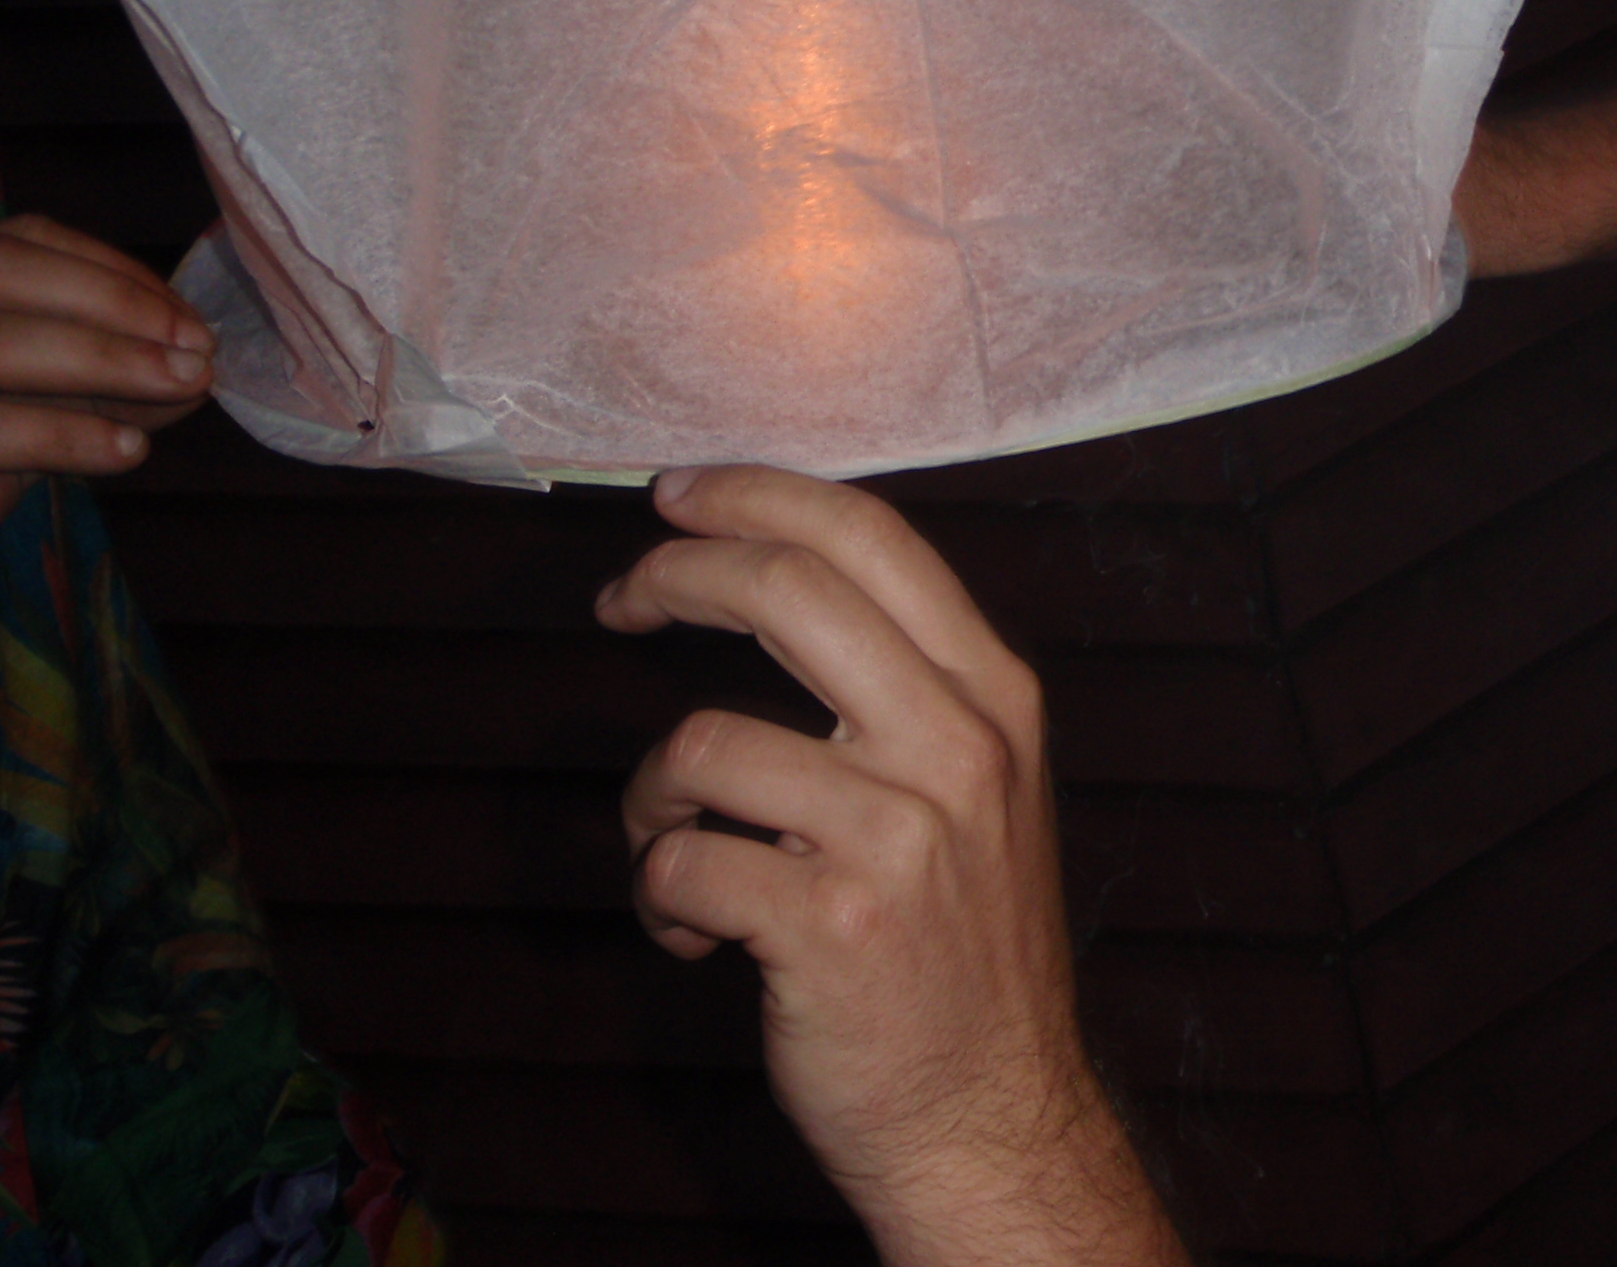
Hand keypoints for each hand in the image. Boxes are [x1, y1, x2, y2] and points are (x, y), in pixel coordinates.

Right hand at [0, 215, 214, 524]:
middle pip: (7, 269)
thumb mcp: (62, 396)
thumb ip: (121, 374)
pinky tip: (129, 449)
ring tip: (186, 385)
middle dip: (116, 304)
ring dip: (106, 358)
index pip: (31, 240)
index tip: (192, 321)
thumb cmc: (1, 437)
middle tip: (199, 354)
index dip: (118, 273)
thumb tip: (199, 365)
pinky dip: (66, 435)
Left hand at [603, 466, 1187, 1266]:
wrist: (993, 1118)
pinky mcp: (829, 927)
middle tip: (622, 599)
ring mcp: (898, 837)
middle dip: (676, 574)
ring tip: (672, 846)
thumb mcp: (982, 790)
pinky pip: (678, 862)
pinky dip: (657, 896)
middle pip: (790, 590)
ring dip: (650, 794)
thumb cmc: (964, 950)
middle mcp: (959, 748)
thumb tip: (782, 580)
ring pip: (702, 740)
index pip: (871, 539)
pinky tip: (694, 933)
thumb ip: (909, 688)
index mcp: (995, 699)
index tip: (678, 498)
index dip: (756, 497)